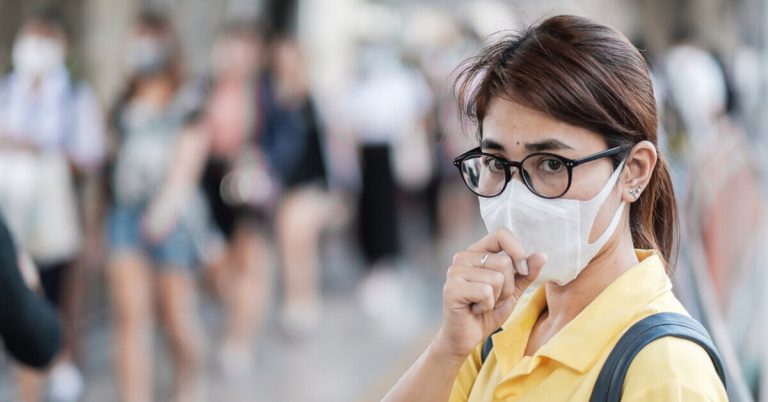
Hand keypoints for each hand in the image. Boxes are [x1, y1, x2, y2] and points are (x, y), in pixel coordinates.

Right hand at [434, 228, 546, 360]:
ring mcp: (454, 272)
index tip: (522, 270)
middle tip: (492, 299)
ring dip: (497, 298)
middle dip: (507, 288)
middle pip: (504, 262)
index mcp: (476, 253)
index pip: (501, 234)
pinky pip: (486, 292)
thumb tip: (542, 255)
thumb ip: (526, 273)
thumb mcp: (512, 291)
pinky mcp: (452, 288)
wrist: (466, 338)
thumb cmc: (487, 312)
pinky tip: (475, 309)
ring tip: (483, 304)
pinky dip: (487, 306)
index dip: (517, 251)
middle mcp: (462, 257)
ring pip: (497, 279)